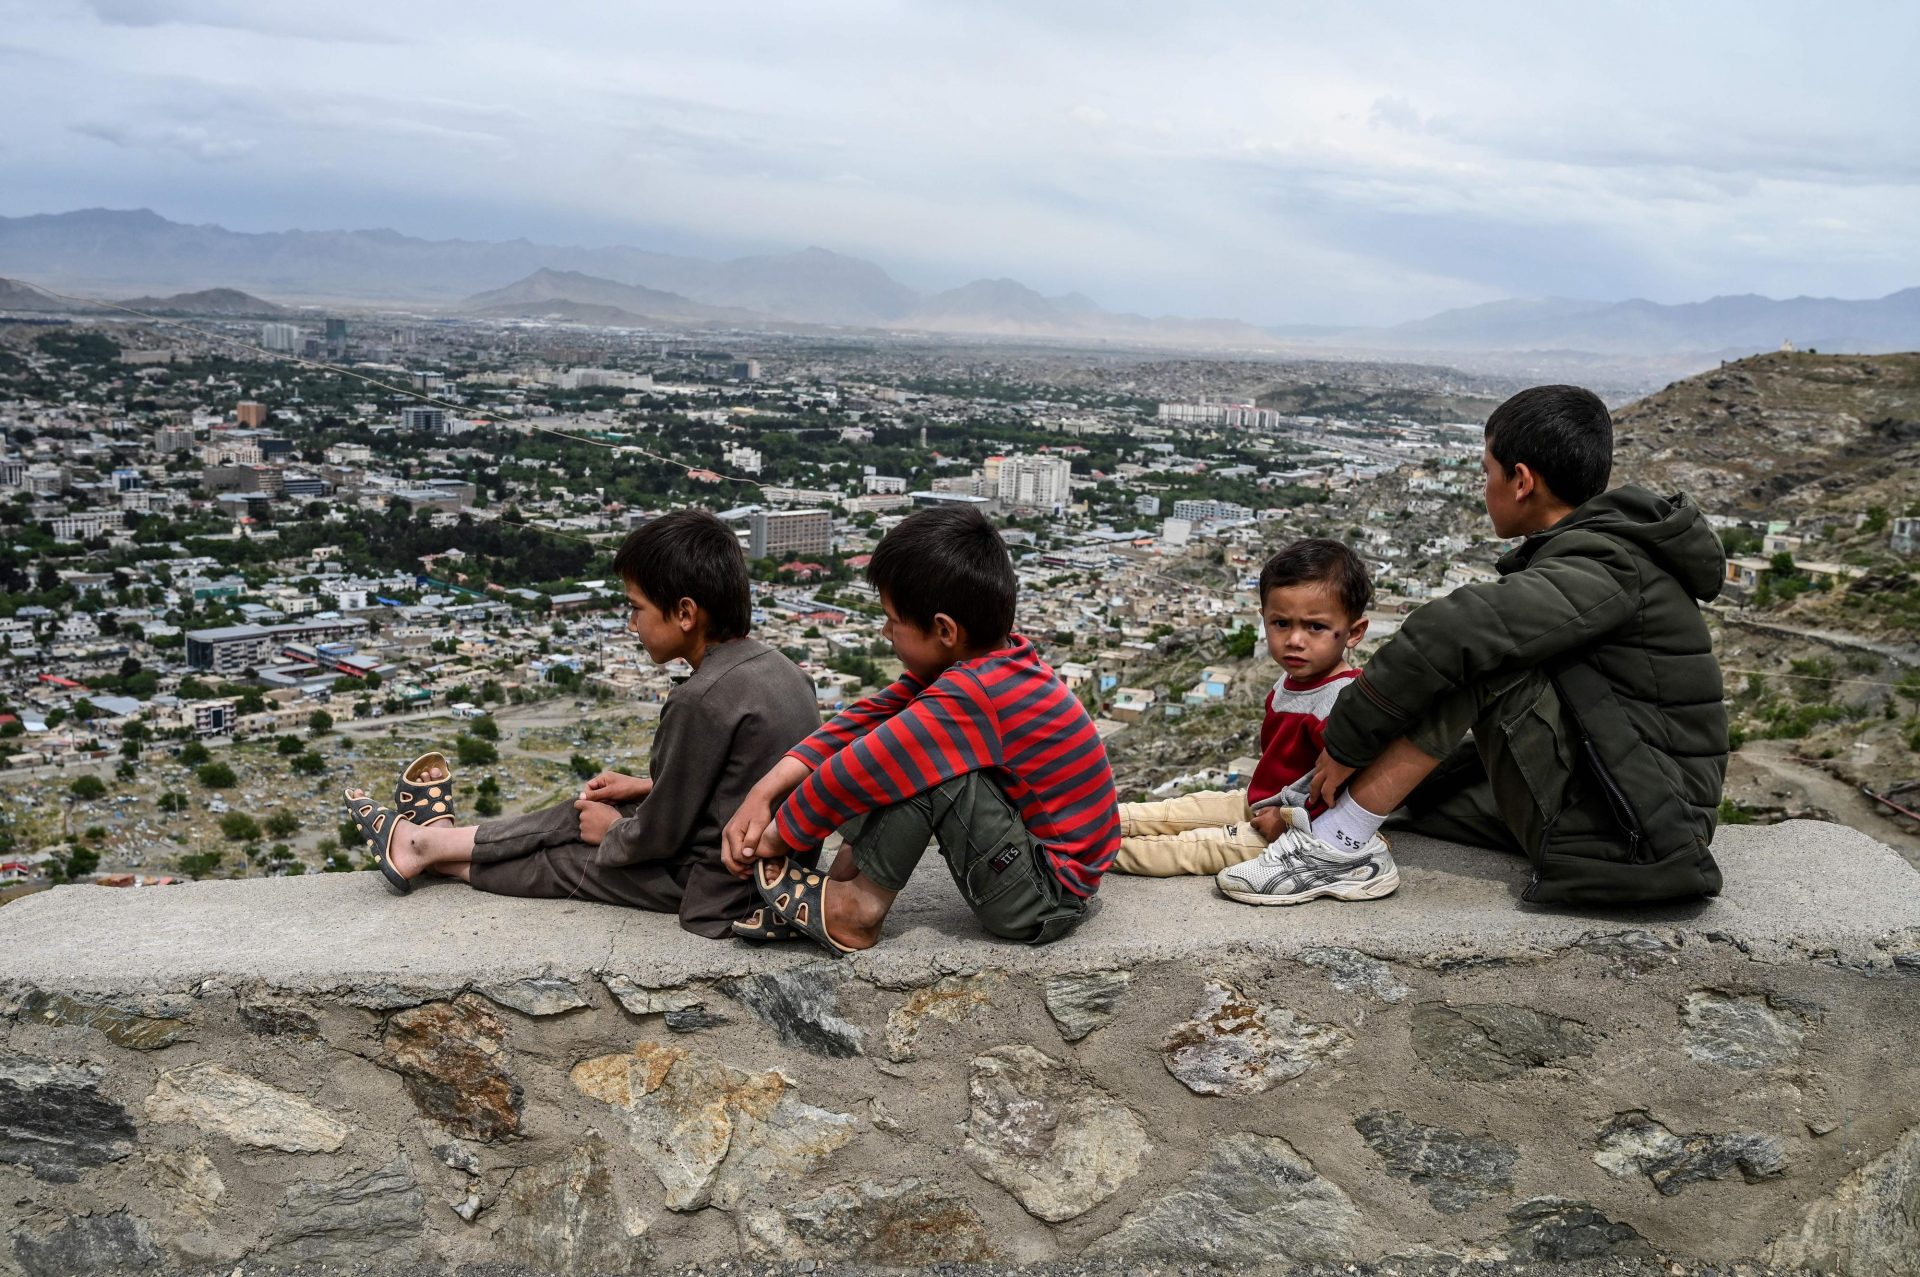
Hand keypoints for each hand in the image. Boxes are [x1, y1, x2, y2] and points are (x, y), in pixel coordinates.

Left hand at [573, 798, 620, 845]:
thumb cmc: (614, 818)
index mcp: (588, 806)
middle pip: (582, 816)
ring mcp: (582, 826)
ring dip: (588, 827)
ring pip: (583, 825)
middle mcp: (583, 815)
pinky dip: (589, 835)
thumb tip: (592, 805)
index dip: (580, 806)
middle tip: (597, 821)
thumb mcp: (606, 806)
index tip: (585, 809)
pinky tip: (597, 835)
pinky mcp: (583, 836)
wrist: (616, 832)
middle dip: (588, 818)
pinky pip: (584, 834)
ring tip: (598, 829)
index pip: (577, 804)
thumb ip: (596, 805)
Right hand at [581, 770, 650, 803]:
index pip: (588, 786)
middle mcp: (605, 781)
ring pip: (601, 798)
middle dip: (599, 799)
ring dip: (606, 801)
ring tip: (614, 800)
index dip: (589, 795)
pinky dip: (610, 802)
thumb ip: (595, 795)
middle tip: (607, 801)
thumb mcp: (609, 792)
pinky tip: (616, 802)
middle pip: (594, 793)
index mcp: (603, 777)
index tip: (593, 802)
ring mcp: (610, 788)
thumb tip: (580, 797)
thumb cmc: (627, 789)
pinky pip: (607, 800)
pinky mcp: (615, 794)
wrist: (643, 791)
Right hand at [721, 757, 813, 876]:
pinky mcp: (729, 836)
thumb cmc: (760, 811)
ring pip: (726, 858)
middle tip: (750, 874)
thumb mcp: (759, 825)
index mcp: (732, 833)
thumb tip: (746, 856)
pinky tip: (746, 865)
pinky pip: (729, 853)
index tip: (758, 861)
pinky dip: (735, 861)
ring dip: (736, 867)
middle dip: (738, 869)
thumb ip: (752, 840)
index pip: (736, 856)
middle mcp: (725, 835)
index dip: (747, 862)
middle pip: (727, 859)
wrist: (757, 799)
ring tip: (748, 873)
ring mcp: (726, 836)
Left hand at [1249, 806, 1287, 841]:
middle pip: (1258, 829)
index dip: (1256, 822)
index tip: (1261, 821)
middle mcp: (1261, 829)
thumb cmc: (1279, 812)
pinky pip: (1269, 839)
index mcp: (1259, 821)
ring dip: (1267, 832)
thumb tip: (1256, 815)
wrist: (1289, 819)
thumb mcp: (1269, 808)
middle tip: (1269, 824)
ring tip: (1274, 828)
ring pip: (1264, 834)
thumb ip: (1261, 812)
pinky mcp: (1272, 839)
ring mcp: (1267, 835)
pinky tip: (1276, 832)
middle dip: (1262, 827)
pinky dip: (1272, 836)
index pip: (1252, 823)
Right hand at [1308, 750, 1355, 811]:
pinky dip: (1317, 770)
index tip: (1331, 806)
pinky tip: (1319, 770)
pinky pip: (1317, 764)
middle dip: (1314, 794)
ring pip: (1314, 774)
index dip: (1328, 800)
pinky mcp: (1323, 753)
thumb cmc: (1356, 756)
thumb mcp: (1357, 770)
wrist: (1350, 738)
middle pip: (1315, 785)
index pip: (1327, 792)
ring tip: (1314, 787)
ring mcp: (1323, 761)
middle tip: (1312, 801)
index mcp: (1334, 777)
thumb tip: (1355, 781)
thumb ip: (1352, 777)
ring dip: (1314, 782)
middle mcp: (1325, 771)